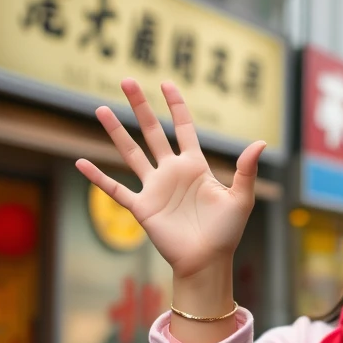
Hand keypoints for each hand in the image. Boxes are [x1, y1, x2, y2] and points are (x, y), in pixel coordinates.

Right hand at [75, 79, 266, 278]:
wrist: (207, 261)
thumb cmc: (226, 232)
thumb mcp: (241, 198)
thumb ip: (246, 170)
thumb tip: (261, 142)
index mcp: (195, 166)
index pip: (183, 128)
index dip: (176, 106)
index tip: (167, 83)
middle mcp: (172, 172)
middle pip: (152, 132)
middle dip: (140, 107)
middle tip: (127, 81)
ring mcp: (155, 188)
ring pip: (131, 153)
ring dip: (116, 132)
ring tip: (101, 109)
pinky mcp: (142, 207)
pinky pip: (115, 189)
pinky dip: (98, 177)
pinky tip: (81, 162)